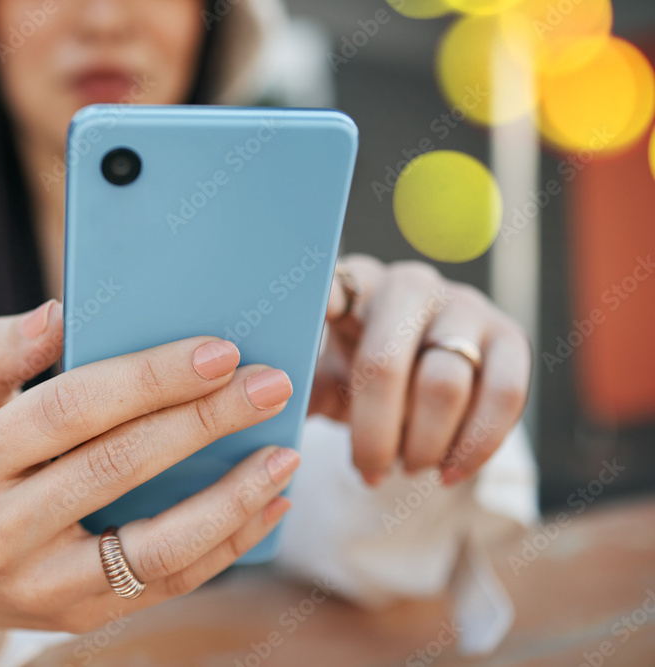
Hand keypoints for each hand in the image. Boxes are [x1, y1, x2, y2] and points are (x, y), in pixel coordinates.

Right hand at [0, 300, 298, 654]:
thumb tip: (60, 312)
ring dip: (231, 498)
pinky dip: (226, 544)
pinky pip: (168, 583)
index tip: (218, 351)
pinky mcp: (83, 616)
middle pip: (120, 466)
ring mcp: (44, 583)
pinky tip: (268, 504)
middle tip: (270, 386)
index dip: (148, 378)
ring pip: (156, 545)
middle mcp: (1, 528)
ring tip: (286, 455)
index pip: (71, 408)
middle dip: (204, 421)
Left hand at [308, 255, 530, 486]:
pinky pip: (505, 395)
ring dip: (422, 444)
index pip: (333, 286)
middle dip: (373, 431)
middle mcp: (409, 284)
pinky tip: (447, 473)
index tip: (312, 325)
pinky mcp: (509, 337)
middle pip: (385, 362)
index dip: (322, 303)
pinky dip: (474, 447)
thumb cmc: (356, 376)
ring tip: (406, 468)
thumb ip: (293, 389)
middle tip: (367, 469)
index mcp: (353, 285)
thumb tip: (260, 409)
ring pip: (445, 385)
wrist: (420, 379)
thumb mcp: (321, 378)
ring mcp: (464, 305)